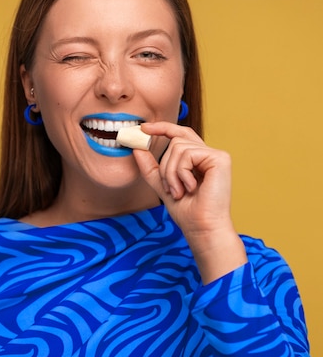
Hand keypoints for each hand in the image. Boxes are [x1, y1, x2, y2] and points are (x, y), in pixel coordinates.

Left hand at [133, 122, 246, 283]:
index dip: (162, 128)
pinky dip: (181, 173)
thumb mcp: (163, 186)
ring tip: (179, 191)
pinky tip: (190, 188)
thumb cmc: (187, 212)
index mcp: (198, 159)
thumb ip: (151, 168)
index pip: (180, 134)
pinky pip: (188, 154)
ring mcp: (216, 155)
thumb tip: (136, 148)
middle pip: (175, 140)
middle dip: (164, 165)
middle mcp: (209, 154)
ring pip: (178, 147)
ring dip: (171, 173)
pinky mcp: (220, 158)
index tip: (143, 128)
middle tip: (168, 188)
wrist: (201, 228)